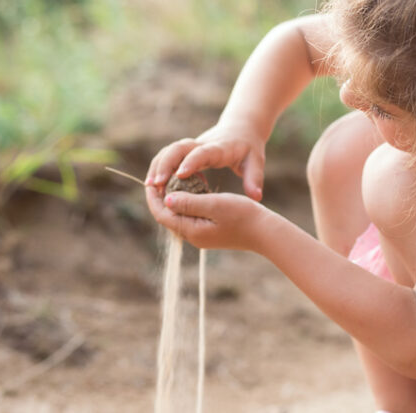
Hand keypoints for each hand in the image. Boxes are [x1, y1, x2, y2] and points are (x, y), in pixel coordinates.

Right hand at [145, 121, 265, 200]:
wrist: (241, 129)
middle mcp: (201, 144)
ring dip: (157, 167)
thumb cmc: (249, 147)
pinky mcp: (185, 152)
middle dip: (165, 164)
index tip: (180, 175)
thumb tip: (256, 197)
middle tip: (156, 185)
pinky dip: (158, 168)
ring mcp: (191, 147)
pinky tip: (153, 185)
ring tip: (150, 187)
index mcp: (219, 148)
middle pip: (178, 148)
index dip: (191, 162)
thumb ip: (254, 178)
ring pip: (168, 151)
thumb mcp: (256, 161)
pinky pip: (167, 156)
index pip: (202, 152)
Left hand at [145, 185, 271, 251]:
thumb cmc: (243, 215)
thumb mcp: (215, 204)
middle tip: (158, 178)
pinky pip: (190, 217)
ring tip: (171, 181)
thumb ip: (189, 202)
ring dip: (173, 200)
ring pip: (178, 216)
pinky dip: (186, 203)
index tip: (150, 180)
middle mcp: (193, 236)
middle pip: (167, 217)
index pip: (162, 214)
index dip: (153, 197)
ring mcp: (201, 235)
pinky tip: (191, 190)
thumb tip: (166, 199)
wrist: (265, 232)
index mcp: (191, 231)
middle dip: (160, 198)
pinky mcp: (209, 232)